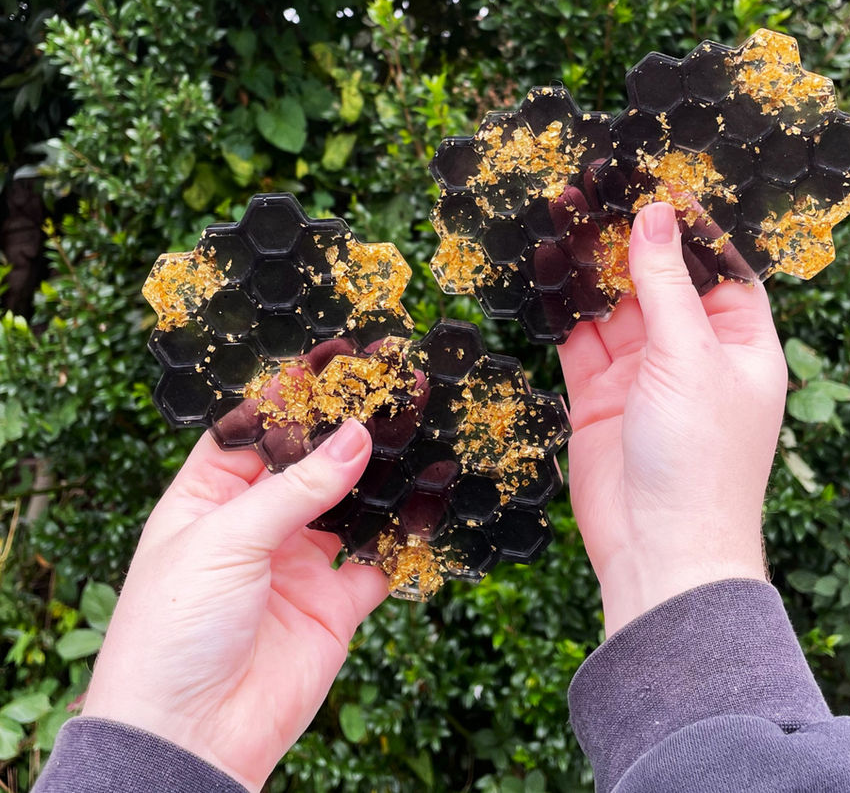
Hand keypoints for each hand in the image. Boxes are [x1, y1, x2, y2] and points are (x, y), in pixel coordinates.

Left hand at [81, 418, 388, 791]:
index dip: (289, 398)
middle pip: (307, 463)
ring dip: (378, 477)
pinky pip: (378, 563)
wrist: (190, 739)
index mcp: (208, 500)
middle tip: (388, 389)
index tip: (334, 362)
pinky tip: (425, 512)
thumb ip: (297, 488)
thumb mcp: (226, 541)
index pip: (253, 432)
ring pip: (348, 506)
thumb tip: (355, 437)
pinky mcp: (333, 604)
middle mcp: (255, 526)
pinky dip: (403, 541)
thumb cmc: (172, 634)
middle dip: (344, 429)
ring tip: (414, 435)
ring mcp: (296, 563)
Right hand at [558, 202, 786, 634]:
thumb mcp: (688, 357)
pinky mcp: (600, 396)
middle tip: (595, 189)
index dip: (690, 227)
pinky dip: (564, 312)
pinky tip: (545, 272)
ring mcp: (644, 374)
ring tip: (562, 216)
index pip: (719, 268)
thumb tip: (654, 214)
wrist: (658, 548)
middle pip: (660, 280)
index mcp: (740, 342)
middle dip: (628, 240)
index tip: (657, 181)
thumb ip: (665, 284)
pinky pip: (580, 341)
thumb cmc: (701, 458)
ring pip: (615, 306)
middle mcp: (693, 354)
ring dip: (591, 269)